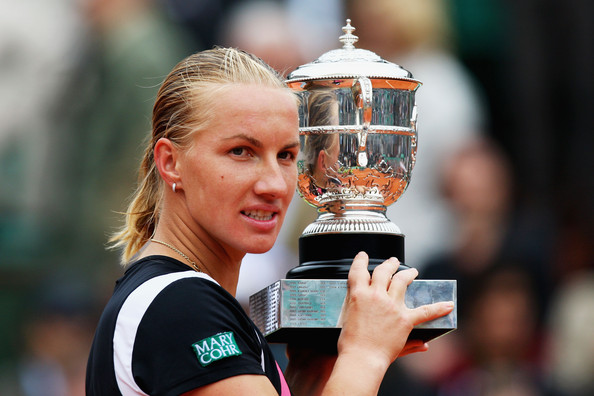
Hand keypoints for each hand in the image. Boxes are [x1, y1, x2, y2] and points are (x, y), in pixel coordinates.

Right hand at [337, 252, 453, 368]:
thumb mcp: (349, 323)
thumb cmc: (351, 344)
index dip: (361, 261)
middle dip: (389, 264)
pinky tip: (448, 305)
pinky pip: (425, 311)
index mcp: (358, 295)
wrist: (361, 357)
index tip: (363, 256)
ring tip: (412, 271)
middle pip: (383, 272)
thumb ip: (361, 316)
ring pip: (402, 281)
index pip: (359, 271)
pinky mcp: (405, 319)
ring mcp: (392, 306)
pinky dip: (438, 308)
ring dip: (408, 274)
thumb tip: (371, 312)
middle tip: (392, 261)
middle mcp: (376, 295)